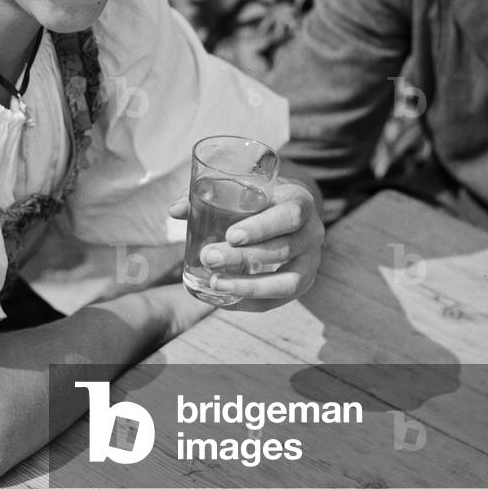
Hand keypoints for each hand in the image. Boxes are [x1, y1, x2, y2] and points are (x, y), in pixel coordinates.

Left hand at [168, 179, 323, 311]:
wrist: (292, 207)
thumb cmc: (262, 195)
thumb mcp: (245, 185)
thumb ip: (211, 194)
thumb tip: (174, 210)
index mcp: (301, 202)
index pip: (288, 216)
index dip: (262, 228)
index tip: (230, 235)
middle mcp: (312, 233)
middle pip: (282, 250)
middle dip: (243, 257)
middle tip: (207, 257)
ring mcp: (311, 261)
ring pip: (287, 282)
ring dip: (249, 286)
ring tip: (214, 283)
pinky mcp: (304, 282)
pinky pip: (280, 300)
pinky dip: (252, 303)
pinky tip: (225, 300)